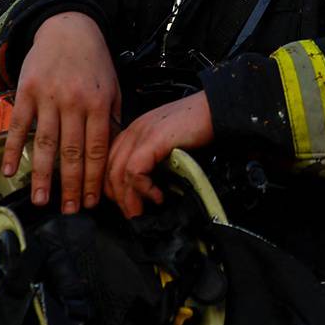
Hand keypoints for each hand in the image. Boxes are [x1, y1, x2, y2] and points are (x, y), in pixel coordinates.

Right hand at [1, 12, 121, 212]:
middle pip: (72, 153)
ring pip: (45, 144)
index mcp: (98, 104)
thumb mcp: (111, 87)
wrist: (68, 28)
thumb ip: (110, 119)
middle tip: (69, 212)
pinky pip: (20, 125)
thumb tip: (111, 154)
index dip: (94, 178)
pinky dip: (12, 149)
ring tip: (40, 201)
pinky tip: (8, 170)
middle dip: (71, 186)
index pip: (97, 149)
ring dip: (42, 176)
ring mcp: (48, 97)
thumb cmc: (93, 62)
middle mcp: (73, 103)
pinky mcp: (27, 91)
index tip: (91, 202)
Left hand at [104, 92, 213, 218]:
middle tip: (133, 214)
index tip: (126, 204)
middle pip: (109, 169)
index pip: (110, 162)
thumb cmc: (198, 126)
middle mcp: (134, 130)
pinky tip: (156, 196)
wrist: (216, 110)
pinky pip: (134, 171)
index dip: (113, 187)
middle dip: (118, 198)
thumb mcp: (168, 143)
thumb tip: (151, 188)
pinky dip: (143, 189)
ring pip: (118, 173)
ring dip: (128, 199)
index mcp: (135, 131)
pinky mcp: (153, 140)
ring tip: (140, 212)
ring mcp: (141, 133)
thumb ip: (155, 159)